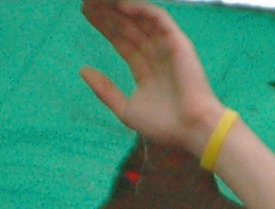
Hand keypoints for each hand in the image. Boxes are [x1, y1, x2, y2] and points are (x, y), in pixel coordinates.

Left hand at [79, 1, 226, 155]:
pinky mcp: (178, 42)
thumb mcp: (126, 110)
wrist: (191, 128)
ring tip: (99, 0)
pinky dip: (141, 9)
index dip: (105, 26)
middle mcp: (155, 54)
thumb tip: (83, 70)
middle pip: (129, 26)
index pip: (122, 40)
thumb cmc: (163, 124)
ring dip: (121, 7)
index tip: (86, 12)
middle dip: (109, 13)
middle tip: (87, 0)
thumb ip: (105, 90)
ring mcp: (167, 47)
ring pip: (141, 19)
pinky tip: (121, 5)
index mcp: (145, 69)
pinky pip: (159, 19)